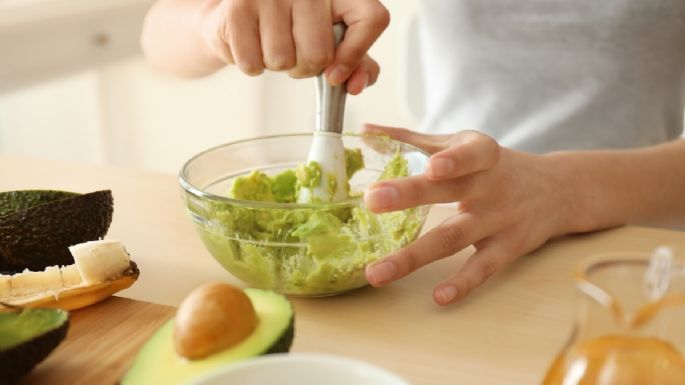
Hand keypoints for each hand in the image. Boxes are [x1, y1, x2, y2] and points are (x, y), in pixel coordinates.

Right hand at [198, 0, 388, 93]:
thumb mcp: (332, 41)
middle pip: (319, 55)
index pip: (371, 19)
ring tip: (272, 43)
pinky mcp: (239, 7)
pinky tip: (253, 44)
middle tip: (296, 51)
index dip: (356, 54)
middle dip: (305, 68)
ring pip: (283, 61)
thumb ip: (357, 64)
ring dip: (277, 65)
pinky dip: (252, 65)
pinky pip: (252, 63)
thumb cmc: (293, 28)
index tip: (336, 75)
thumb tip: (356, 84)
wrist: (239, 13)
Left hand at [362, 125, 575, 305]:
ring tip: (377, 272)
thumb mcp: (463, 143)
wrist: (558, 190)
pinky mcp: (507, 248)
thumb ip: (412, 139)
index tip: (430, 166)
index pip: (471, 154)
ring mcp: (499, 219)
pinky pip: (483, 268)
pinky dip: (462, 283)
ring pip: (454, 237)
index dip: (453, 160)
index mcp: (481, 154)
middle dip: (410, 194)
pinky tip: (438, 296)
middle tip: (371, 200)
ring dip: (413, 255)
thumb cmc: (494, 165)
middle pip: (450, 191)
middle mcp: (491, 185)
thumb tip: (365, 130)